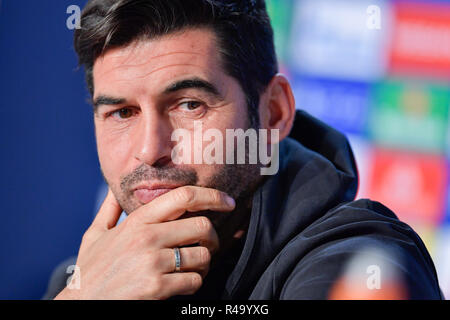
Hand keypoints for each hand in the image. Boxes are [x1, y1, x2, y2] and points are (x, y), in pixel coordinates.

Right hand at [54, 186, 234, 299]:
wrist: (81, 305)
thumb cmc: (90, 269)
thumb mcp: (95, 234)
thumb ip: (109, 208)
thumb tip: (113, 187)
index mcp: (137, 221)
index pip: (183, 197)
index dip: (212, 196)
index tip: (228, 202)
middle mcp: (147, 237)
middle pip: (202, 226)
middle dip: (213, 238)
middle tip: (208, 246)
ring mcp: (152, 262)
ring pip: (203, 255)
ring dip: (205, 263)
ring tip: (193, 267)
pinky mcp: (157, 287)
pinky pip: (194, 280)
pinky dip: (195, 283)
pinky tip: (183, 284)